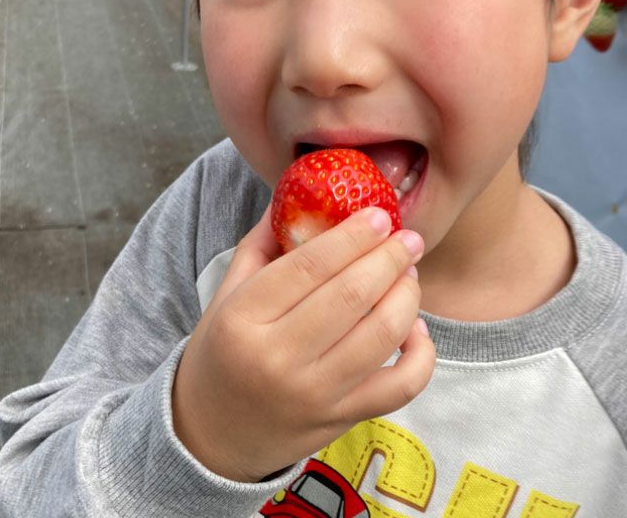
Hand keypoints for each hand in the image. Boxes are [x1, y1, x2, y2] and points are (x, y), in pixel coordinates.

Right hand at [171, 205, 434, 482]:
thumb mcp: (226, 294)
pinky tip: (415, 328)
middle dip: (389, 258)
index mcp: (244, 319)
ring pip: (381, 336)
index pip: (309, 267)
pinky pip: (400, 388)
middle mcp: (278, 358)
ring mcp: (313, 394)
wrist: (211, 435)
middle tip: (408, 237)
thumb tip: (298, 195)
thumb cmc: (219, 352)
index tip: (378, 215)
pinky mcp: (341, 420)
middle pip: (351, 296)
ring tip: (409, 273)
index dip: (351, 236)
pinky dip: (420, 355)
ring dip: (406, 296)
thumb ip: (262, 244)